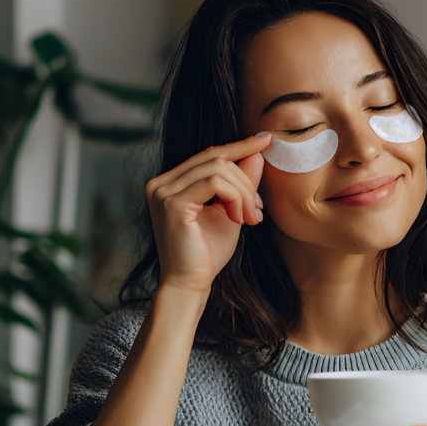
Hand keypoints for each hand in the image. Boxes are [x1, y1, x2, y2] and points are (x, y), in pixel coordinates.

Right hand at [146, 134, 269, 294]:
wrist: (190, 285)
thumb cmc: (207, 253)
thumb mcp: (230, 211)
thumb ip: (240, 183)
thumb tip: (256, 152)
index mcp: (170, 183)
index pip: (208, 154)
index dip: (239, 146)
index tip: (265, 140)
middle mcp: (161, 183)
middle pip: (215, 158)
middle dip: (246, 180)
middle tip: (258, 210)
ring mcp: (163, 191)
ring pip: (218, 168)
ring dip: (243, 192)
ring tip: (250, 217)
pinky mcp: (171, 203)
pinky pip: (214, 182)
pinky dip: (235, 197)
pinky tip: (239, 219)